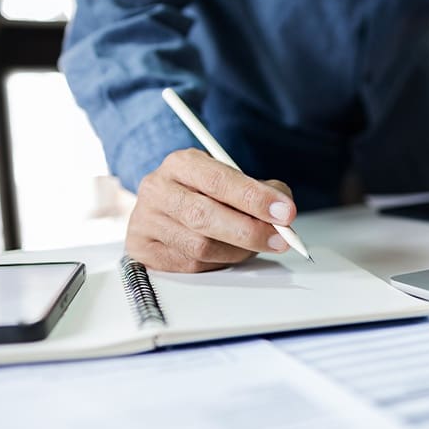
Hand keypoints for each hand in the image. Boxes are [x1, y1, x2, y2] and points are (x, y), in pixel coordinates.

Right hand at [125, 148, 296, 271]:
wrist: (165, 207)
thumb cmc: (205, 193)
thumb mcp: (233, 180)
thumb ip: (262, 191)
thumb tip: (284, 214)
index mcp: (181, 163)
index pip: (219, 181)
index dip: (255, 199)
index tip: (285, 213)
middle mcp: (158, 189)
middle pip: (205, 216)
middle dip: (250, 231)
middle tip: (280, 239)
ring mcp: (146, 220)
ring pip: (199, 247)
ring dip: (237, 251)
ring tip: (254, 246)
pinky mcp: (142, 249)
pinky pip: (189, 265)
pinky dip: (217, 263)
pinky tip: (227, 254)